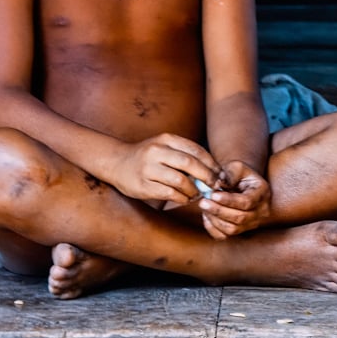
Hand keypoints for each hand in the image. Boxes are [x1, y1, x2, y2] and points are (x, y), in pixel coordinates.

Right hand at [106, 134, 221, 205]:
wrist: (116, 162)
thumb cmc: (148, 156)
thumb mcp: (166, 147)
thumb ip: (186, 155)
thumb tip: (214, 172)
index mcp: (167, 139)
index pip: (196, 150)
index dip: (212, 164)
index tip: (220, 174)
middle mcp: (157, 152)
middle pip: (190, 164)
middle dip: (207, 177)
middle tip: (214, 186)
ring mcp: (148, 169)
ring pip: (180, 180)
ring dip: (193, 190)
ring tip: (197, 194)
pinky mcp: (142, 185)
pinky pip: (168, 193)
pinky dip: (181, 198)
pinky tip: (185, 198)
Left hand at [200, 161, 272, 238]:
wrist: (241, 184)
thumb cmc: (238, 175)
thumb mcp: (236, 167)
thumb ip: (228, 174)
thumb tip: (217, 185)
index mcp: (263, 192)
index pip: (247, 202)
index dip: (229, 200)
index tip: (213, 194)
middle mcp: (262, 210)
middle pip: (240, 218)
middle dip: (218, 210)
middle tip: (203, 201)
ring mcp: (252, 223)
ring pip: (232, 229)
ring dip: (214, 219)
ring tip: (204, 206)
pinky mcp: (240, 231)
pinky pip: (224, 236)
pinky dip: (212, 228)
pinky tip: (207, 215)